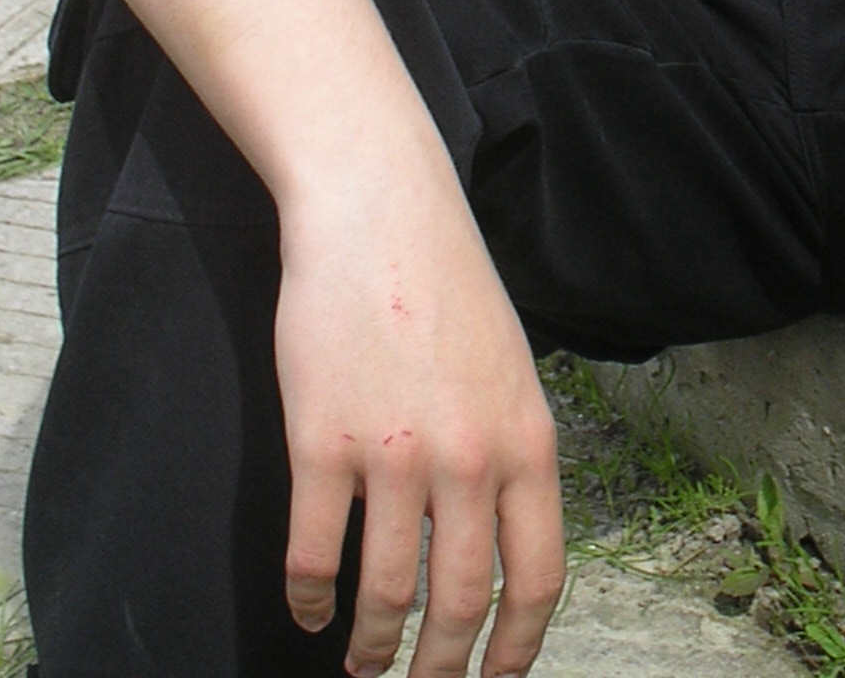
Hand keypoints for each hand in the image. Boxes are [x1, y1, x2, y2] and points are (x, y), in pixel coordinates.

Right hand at [275, 165, 565, 677]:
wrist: (378, 211)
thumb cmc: (444, 284)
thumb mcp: (511, 367)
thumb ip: (511, 450)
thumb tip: (503, 538)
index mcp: (528, 439)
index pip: (538, 576)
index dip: (517, 647)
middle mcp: (470, 458)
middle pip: (459, 604)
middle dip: (438, 669)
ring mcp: (393, 455)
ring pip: (385, 594)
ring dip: (372, 647)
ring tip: (362, 663)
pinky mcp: (320, 444)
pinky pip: (313, 557)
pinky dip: (308, 599)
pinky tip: (307, 609)